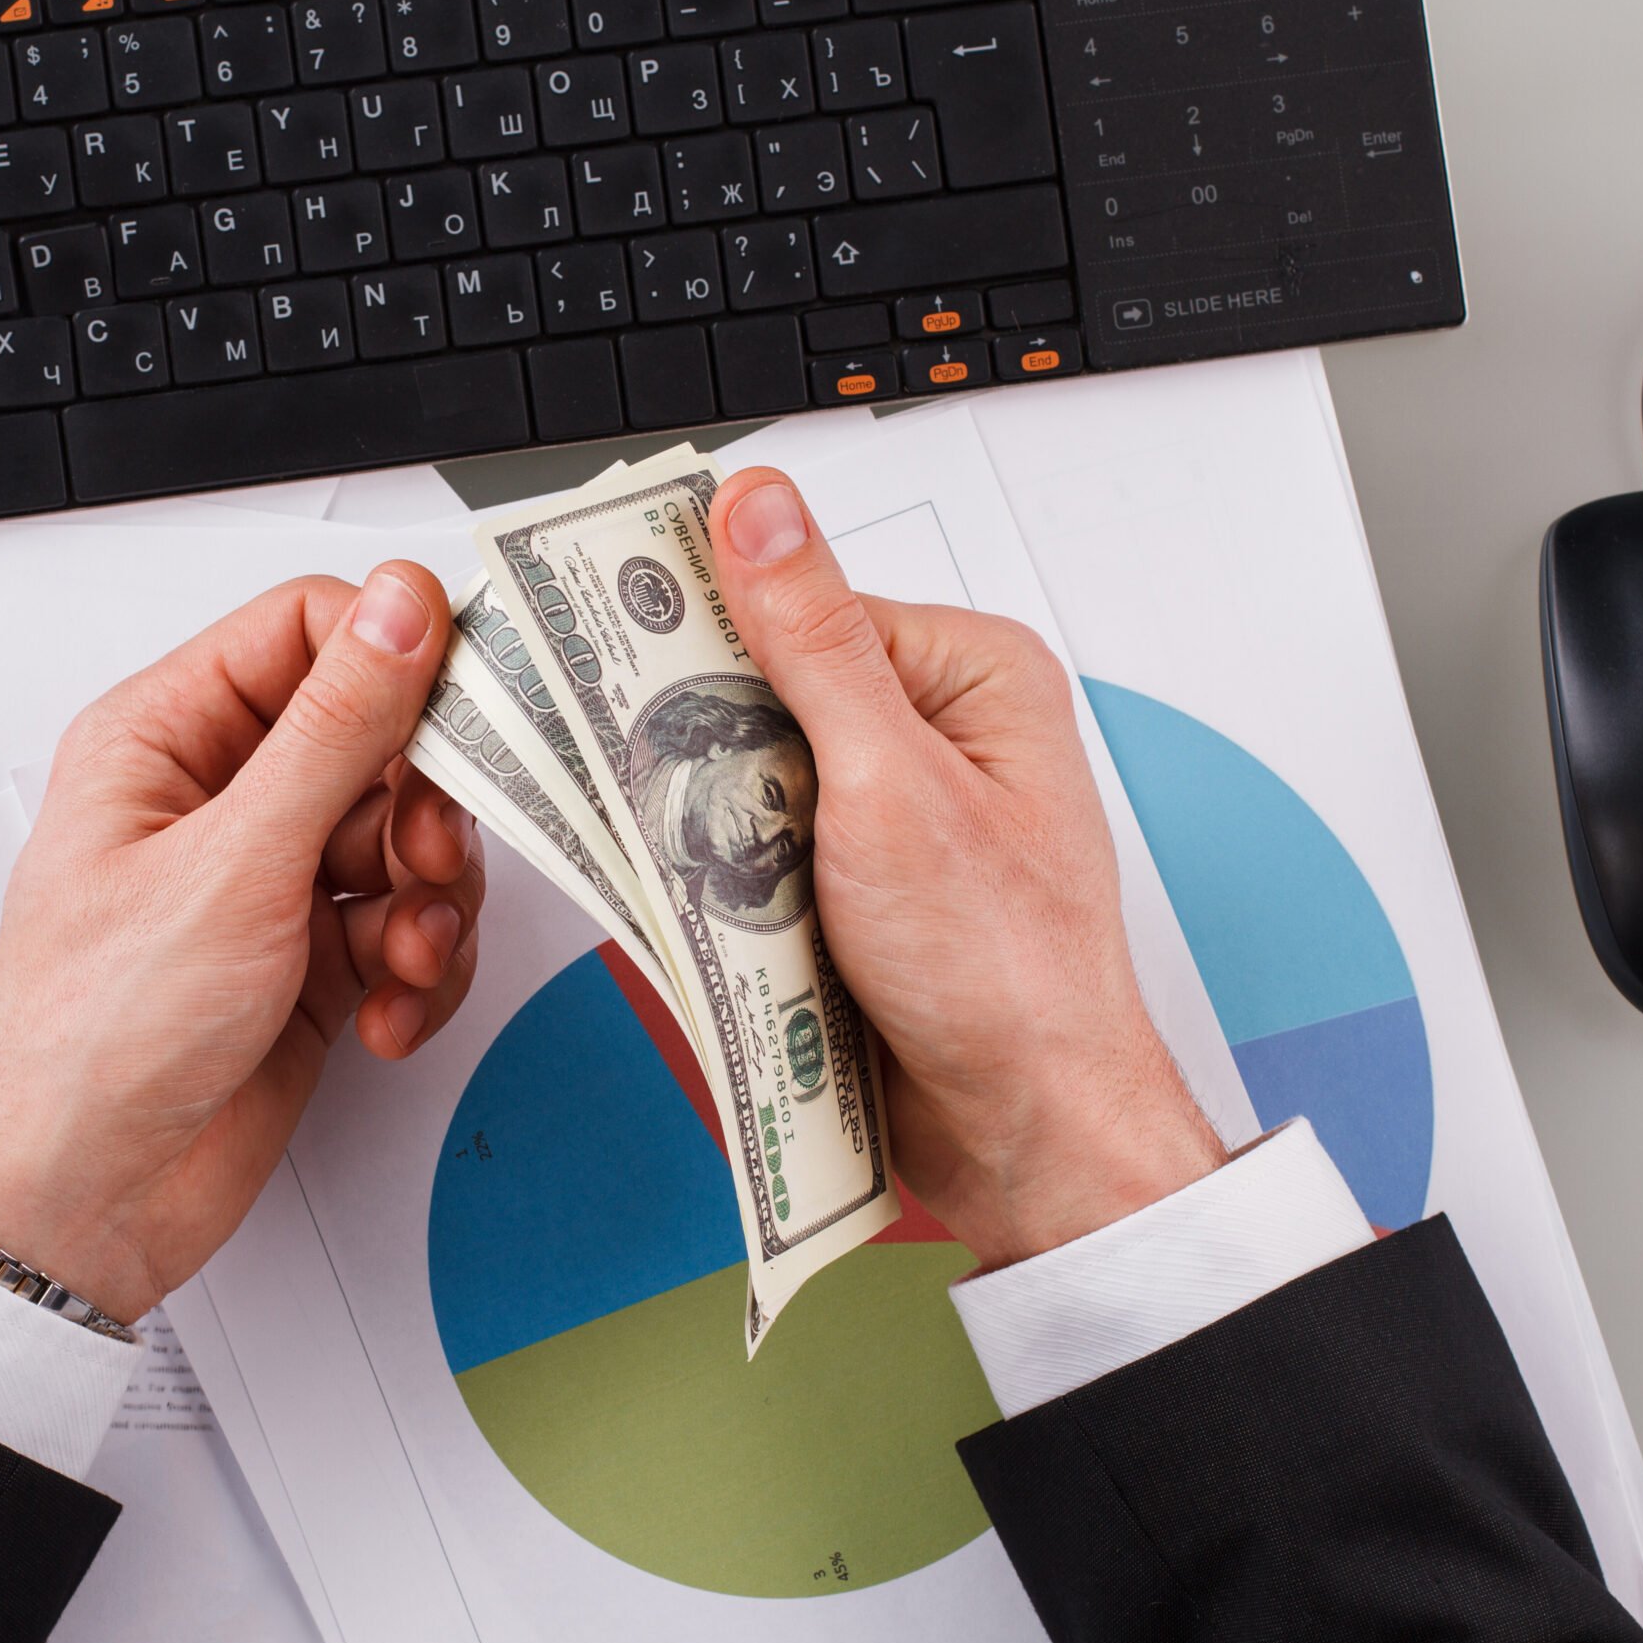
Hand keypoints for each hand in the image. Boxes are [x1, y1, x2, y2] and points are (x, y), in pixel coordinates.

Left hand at [0, 564, 483, 1322]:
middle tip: (427, 857)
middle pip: (377, 741)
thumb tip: (400, 608)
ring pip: (404, 839)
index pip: (306, 632)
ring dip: (427, 902)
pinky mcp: (307, 962)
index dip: (394, 656)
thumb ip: (335, 730)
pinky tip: (386, 1013)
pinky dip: (415, 971)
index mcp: (165, 739)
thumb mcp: (234, 862)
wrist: (85, 1203)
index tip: (464, 700)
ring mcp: (265, 883)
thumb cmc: (96, 1036)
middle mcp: (217, 800)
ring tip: (402, 956)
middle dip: (422, 806)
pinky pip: (403, 927)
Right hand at [706, 470, 1224, 1270]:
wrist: (1026, 1131)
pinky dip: (727, 878)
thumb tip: (761, 511)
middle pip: (769, 691)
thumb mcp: (892, 783)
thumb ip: (814, 641)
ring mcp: (896, 813)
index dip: (707, 627)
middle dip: (706, 740)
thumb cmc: (1010, 973)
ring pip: (754, 779)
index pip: (803, 604)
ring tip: (703, 861)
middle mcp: (938, 733)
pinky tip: (716, 906)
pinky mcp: (859, 884)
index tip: (617, 641)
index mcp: (970, 675)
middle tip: (645, 774)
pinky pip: (762, 852)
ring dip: (713, 822)